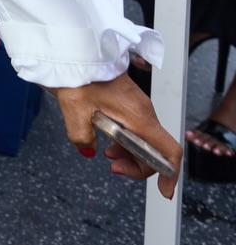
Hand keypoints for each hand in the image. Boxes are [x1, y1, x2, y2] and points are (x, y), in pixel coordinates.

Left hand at [52, 73, 182, 199]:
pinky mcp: (130, 105)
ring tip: (107, 154)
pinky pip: (137, 130)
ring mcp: (138, 108)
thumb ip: (81, 137)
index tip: (164, 191)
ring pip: (145, 141)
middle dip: (138, 166)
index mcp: (139, 117)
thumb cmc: (79, 75)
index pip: (169, 150)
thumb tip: (88, 151)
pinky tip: (108, 141)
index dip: (170, 174)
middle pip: (156, 151)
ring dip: (130, 154)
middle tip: (112, 167)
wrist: (78, 52)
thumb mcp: (74, 110)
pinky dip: (126, 142)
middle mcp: (144, 113)